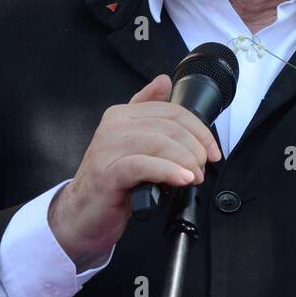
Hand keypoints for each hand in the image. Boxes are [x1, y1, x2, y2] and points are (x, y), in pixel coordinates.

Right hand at [47, 74, 221, 268]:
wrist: (82, 215)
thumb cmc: (112, 182)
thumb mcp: (132, 143)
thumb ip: (146, 111)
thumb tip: (163, 81)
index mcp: (122, 115)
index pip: (172, 111)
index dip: (199, 130)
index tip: (213, 151)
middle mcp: (113, 126)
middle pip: (170, 127)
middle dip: (195, 148)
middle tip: (202, 168)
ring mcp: (107, 148)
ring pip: (160, 143)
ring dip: (186, 161)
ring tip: (193, 177)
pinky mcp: (107, 173)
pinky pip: (144, 165)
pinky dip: (168, 171)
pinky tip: (182, 180)